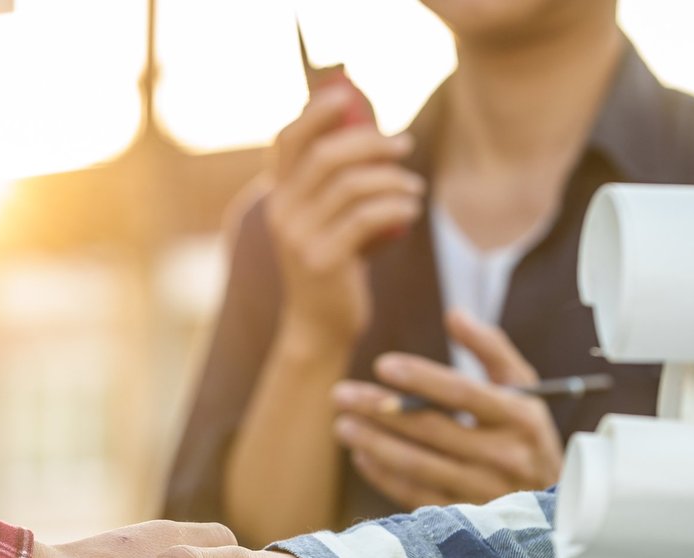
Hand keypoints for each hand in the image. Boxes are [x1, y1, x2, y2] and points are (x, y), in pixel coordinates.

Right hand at [266, 85, 421, 348]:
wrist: (318, 328)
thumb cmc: (333, 267)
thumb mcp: (324, 222)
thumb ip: (333, 185)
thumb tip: (372, 135)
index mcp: (278, 198)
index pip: (287, 141)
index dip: (315, 112)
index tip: (346, 95)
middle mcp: (282, 214)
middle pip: (326, 156)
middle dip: (371, 142)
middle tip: (404, 144)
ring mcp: (299, 238)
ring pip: (352, 186)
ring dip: (393, 178)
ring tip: (415, 187)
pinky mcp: (324, 260)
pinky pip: (367, 217)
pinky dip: (396, 206)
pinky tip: (412, 207)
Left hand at [335, 308, 561, 507]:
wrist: (555, 505)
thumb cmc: (527, 436)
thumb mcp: (524, 390)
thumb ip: (492, 350)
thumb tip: (454, 314)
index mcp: (520, 417)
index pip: (463, 393)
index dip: (422, 378)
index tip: (383, 364)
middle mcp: (505, 456)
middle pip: (431, 429)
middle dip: (380, 410)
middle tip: (341, 394)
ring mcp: (485, 492)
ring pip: (418, 465)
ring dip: (374, 443)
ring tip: (342, 425)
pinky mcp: (467, 519)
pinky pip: (417, 497)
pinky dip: (385, 476)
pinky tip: (362, 456)